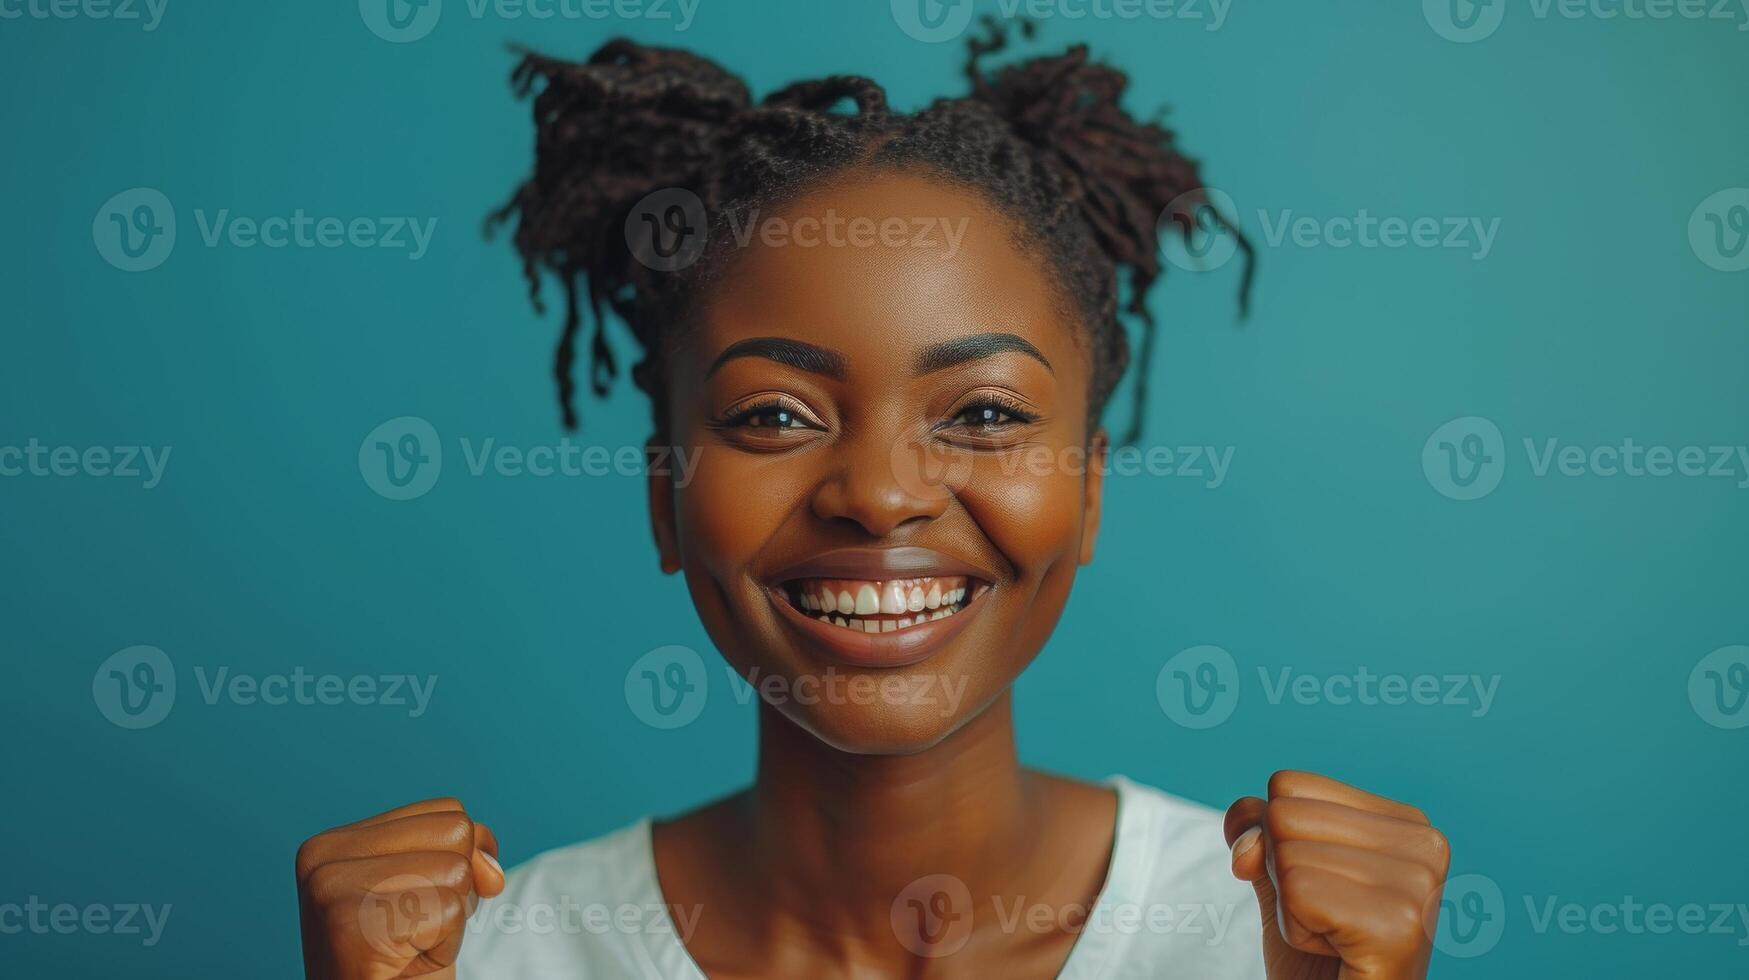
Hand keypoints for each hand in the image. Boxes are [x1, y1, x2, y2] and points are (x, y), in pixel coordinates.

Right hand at [296, 798, 504, 979]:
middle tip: (413, 927)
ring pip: (456, 871)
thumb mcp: (436, 888)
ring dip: (450, 919)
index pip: (448, 810)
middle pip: (456, 831)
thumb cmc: (404, 956)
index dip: (459, 860)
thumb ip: (464, 853)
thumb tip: (490, 871)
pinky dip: (444, 945)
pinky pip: (449, 912)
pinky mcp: (351, 925)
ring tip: (407, 944)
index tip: (417, 904)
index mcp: (335, 842)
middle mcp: (323, 857)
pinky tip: (404, 962)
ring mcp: (332, 888)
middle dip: (456, 885)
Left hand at [1224, 771, 1449, 979]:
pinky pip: (1298, 893)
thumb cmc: (1321, 956)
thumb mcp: (1283, 879)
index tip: (1320, 890)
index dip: (1278, 842)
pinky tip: (1337, 952)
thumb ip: (1261, 833)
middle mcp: (1424, 844)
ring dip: (1290, 909)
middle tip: (1326, 920)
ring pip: (1288, 856)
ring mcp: (1417, 884)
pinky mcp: (1399, 924)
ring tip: (1334, 938)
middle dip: (1283, 875)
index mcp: (1404, 821)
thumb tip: (1247, 826)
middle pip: (1284, 815)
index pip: (1289, 785)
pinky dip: (1296, 931)